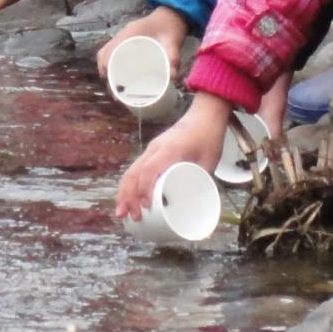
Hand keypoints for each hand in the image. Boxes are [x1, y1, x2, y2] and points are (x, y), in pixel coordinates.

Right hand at [98, 6, 189, 79]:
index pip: (109, 50)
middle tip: (115, 91)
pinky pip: (111, 51)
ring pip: (106, 53)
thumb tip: (172, 77)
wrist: (174, 14)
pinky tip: (117, 75)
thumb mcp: (173, 43)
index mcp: (130, 33)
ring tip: (114, 86)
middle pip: (104, 54)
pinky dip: (110, 63)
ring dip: (106, 69)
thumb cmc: (172, 27)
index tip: (112, 85)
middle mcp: (123, 34)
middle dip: (106, 73)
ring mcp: (124, 36)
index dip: (106, 68)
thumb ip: (173, 58)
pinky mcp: (127, 39)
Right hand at [116, 96, 231, 217]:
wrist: (204, 115)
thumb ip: (201, 183)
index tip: (147, 207)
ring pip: (131, 171)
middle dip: (128, 196)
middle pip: (134, 173)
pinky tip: (127, 197)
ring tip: (122, 212)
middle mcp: (155, 148)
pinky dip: (129, 184)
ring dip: (124, 192)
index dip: (145, 190)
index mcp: (170, 150)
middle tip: (130, 217)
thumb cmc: (208, 137)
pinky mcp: (152, 151)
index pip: (149, 170)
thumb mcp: (209, 162)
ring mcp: (151, 149)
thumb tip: (195, 207)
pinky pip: (135, 168)